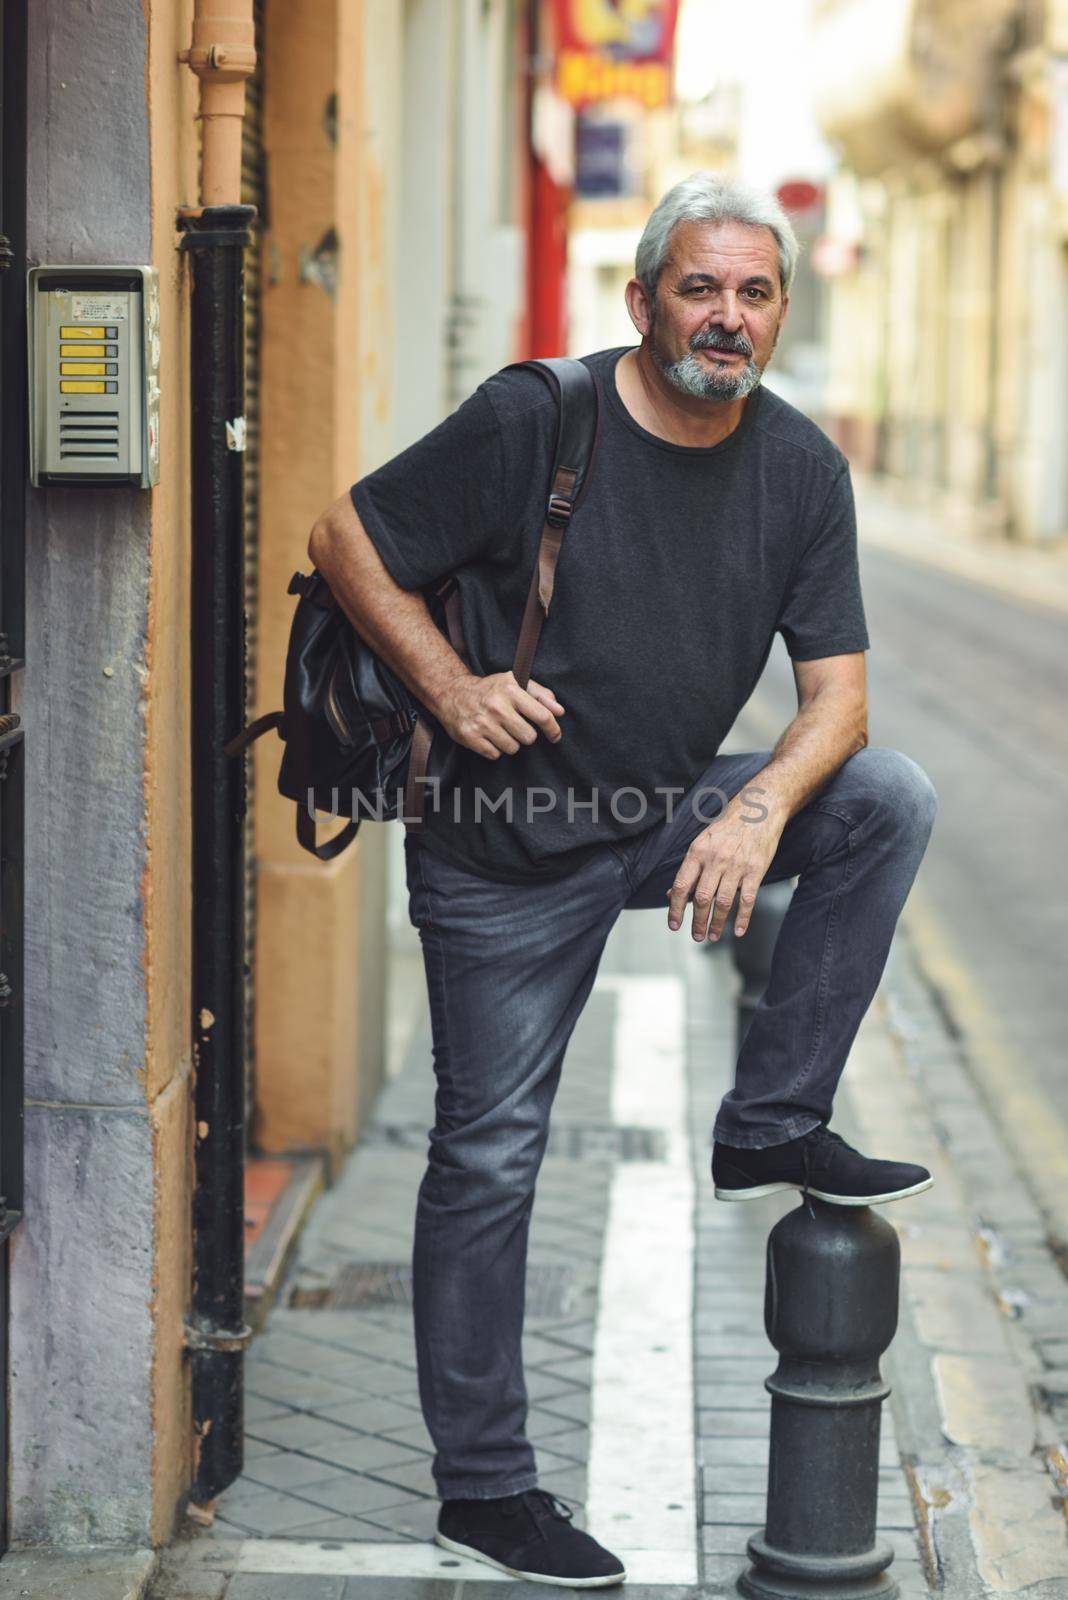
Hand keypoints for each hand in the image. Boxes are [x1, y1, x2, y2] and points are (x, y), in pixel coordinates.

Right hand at [434, 671, 564, 758]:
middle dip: (526, 735)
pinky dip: (495, 749)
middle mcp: (497, 706)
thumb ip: (541, 695)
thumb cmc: (490, 689)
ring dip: (510, 743)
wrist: (453, 693)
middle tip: (515, 726)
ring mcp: (483, 723)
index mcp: (511, 690)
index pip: (542, 716)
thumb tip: (560, 711)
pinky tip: (489, 736)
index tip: (555, 736)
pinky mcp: (471, 737)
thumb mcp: (516, 683)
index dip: (553, 729)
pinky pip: (495, 755)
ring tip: (500, 730)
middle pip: (529, 737)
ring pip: (513, 748)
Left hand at [666, 794, 783, 941]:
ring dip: (717, 924)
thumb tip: (672, 894)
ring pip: (723, 903)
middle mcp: (715, 859)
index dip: (676, 908)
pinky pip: (748, 900)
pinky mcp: (756, 870)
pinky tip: (739, 931)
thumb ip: (689, 869)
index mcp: (697, 852)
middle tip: (697, 936)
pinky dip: (743, 918)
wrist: (758, 810)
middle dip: (698, 922)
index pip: (682, 885)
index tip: (674, 925)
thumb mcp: (701, 843)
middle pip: (702, 898)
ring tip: (713, 936)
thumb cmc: (727, 828)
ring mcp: (736, 866)